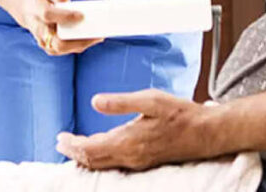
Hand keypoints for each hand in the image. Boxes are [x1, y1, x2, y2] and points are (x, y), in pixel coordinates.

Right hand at [15, 0, 102, 56]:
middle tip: (97, 33)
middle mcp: (39, 32)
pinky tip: (95, 38)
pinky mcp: (52, 49)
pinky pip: (68, 49)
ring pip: (64, 48)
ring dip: (83, 43)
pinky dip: (82, 44)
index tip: (82, 15)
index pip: (48, 15)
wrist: (28, 11)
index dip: (65, 16)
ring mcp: (45, 43)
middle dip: (79, 39)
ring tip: (100, 35)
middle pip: (58, 42)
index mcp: (36, 12)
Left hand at [56, 89, 223, 169]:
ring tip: (74, 147)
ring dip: (86, 157)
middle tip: (61, 143)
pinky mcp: (144, 161)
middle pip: (93, 160)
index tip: (60, 138)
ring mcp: (137, 161)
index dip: (72, 144)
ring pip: (103, 164)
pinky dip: (100, 159)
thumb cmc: (179, 114)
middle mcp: (130, 156)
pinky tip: (99, 150)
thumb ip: (121, 102)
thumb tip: (95, 101)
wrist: (205, 133)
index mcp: (128, 141)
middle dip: (75, 152)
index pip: (90, 149)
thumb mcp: (150, 100)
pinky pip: (114, 165)